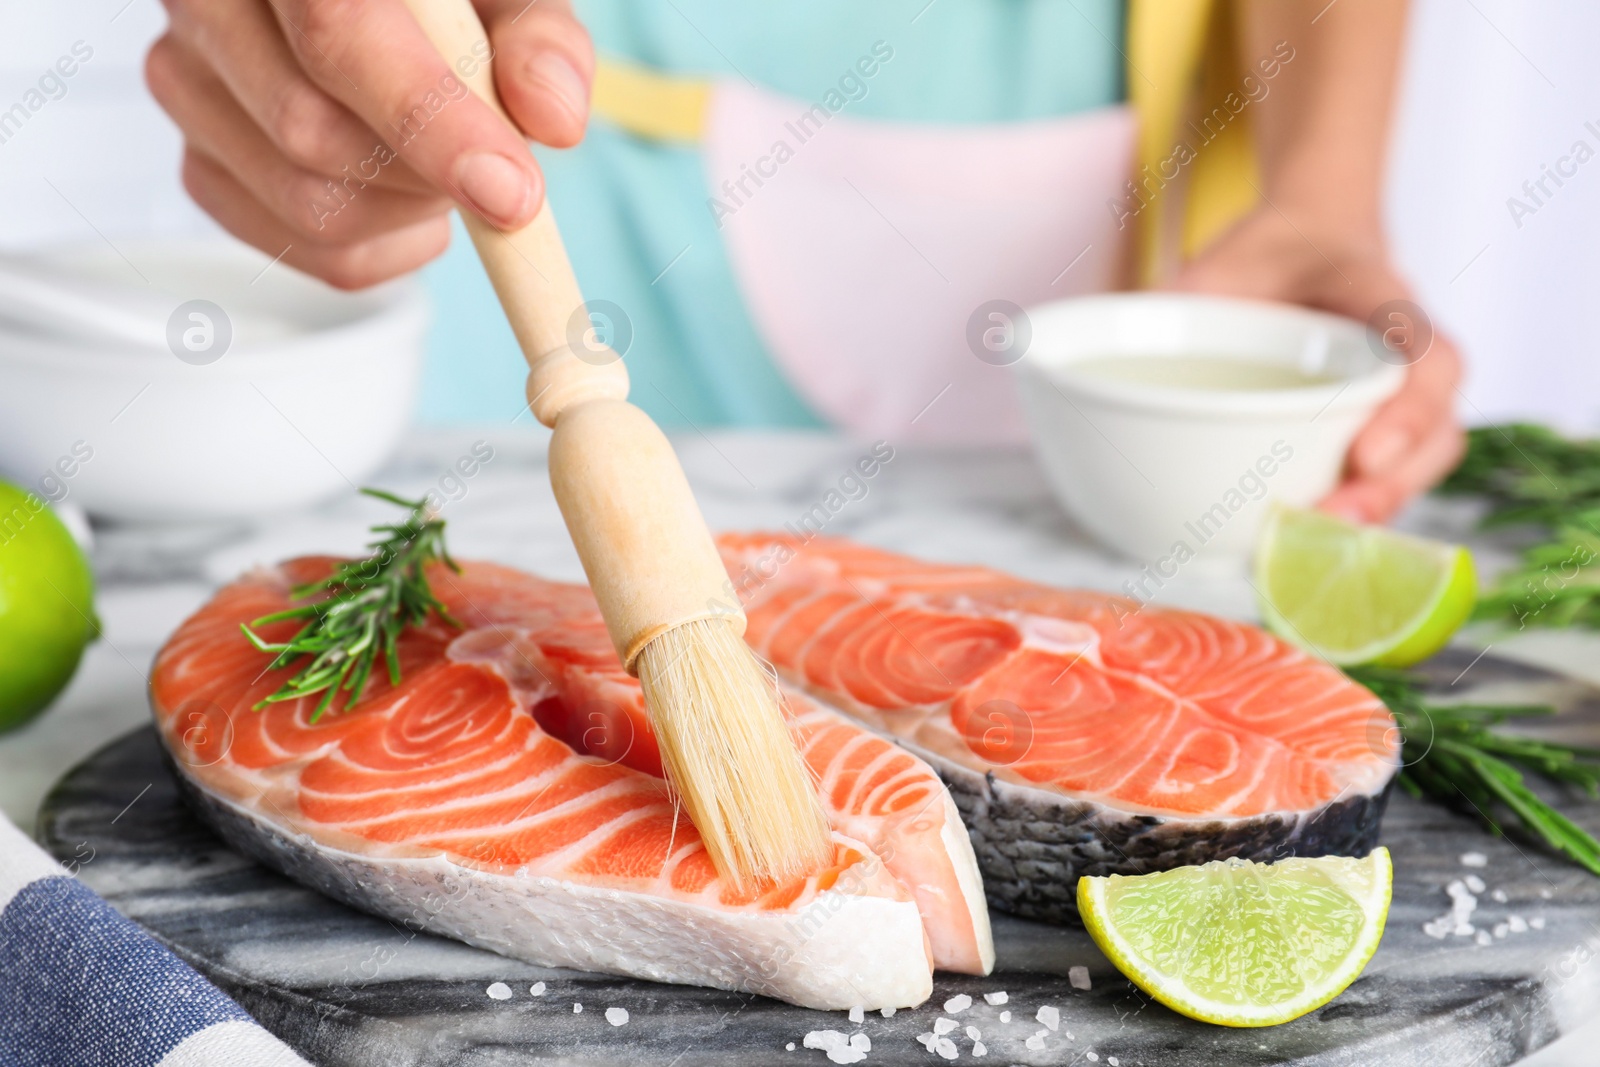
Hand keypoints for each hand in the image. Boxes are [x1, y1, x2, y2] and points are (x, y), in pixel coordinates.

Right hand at [147, 0, 592, 287]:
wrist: (387, 9)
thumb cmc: (444, 0)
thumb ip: (537, 37)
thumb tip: (553, 116)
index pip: (337, 36)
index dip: (428, 122)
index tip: (512, 190)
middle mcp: (209, 5)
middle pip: (311, 135)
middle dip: (429, 175)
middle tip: (494, 162)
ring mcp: (190, 85)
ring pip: (306, 206)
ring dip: (411, 213)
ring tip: (446, 162)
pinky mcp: (202, 162)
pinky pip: (303, 249)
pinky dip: (386, 248)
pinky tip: (411, 196)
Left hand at [1168, 206, 1464, 523]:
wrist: (1304, 248)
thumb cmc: (1265, 258)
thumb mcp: (1216, 261)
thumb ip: (1164, 303)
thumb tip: (1060, 351)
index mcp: (1372, 291)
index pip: (1416, 341)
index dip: (1406, 404)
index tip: (1365, 454)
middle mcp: (1404, 348)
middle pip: (1438, 418)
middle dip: (1396, 479)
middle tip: (1338, 517)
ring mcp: (1402, 392)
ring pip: (1428, 455)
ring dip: (1381, 505)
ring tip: (1321, 541)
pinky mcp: (1381, 428)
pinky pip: (1392, 473)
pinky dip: (1359, 509)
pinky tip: (1308, 544)